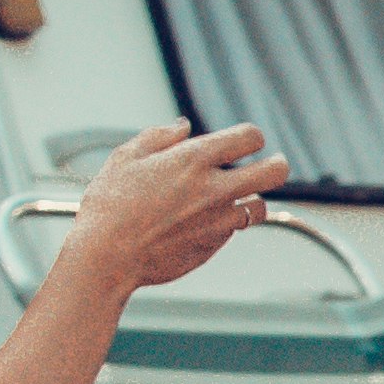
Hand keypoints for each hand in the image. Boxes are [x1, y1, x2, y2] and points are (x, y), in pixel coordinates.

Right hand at [55, 121, 283, 300]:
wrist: (105, 257)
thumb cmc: (109, 206)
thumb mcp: (125, 158)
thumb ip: (159, 137)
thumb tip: (184, 126)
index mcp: (194, 159)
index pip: (250, 137)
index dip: (250, 136)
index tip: (245, 141)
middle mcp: (215, 188)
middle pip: (275, 172)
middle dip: (277, 164)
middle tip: (273, 164)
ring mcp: (218, 220)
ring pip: (259, 207)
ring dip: (251, 199)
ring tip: (237, 197)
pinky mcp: (214, 246)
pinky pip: (233, 230)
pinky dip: (226, 224)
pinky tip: (203, 221)